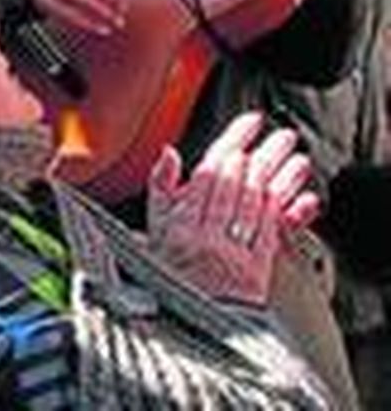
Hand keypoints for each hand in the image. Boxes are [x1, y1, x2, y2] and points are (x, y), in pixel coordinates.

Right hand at [146, 112, 319, 304]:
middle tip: (277, 133)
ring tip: (290, 153)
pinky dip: (285, 207)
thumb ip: (159, 188)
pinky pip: (271, 229)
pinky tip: (294, 191)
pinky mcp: (255, 267)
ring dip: (277, 174)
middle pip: (237, 183)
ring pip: (256, 202)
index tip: (249, 123)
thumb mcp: (150, 228)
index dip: (232, 143)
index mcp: (179, 222)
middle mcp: (206, 235)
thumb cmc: (170, 271)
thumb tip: (169, 154)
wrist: (190, 321)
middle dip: (261, 152)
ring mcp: (233, 251)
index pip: (209, 172)